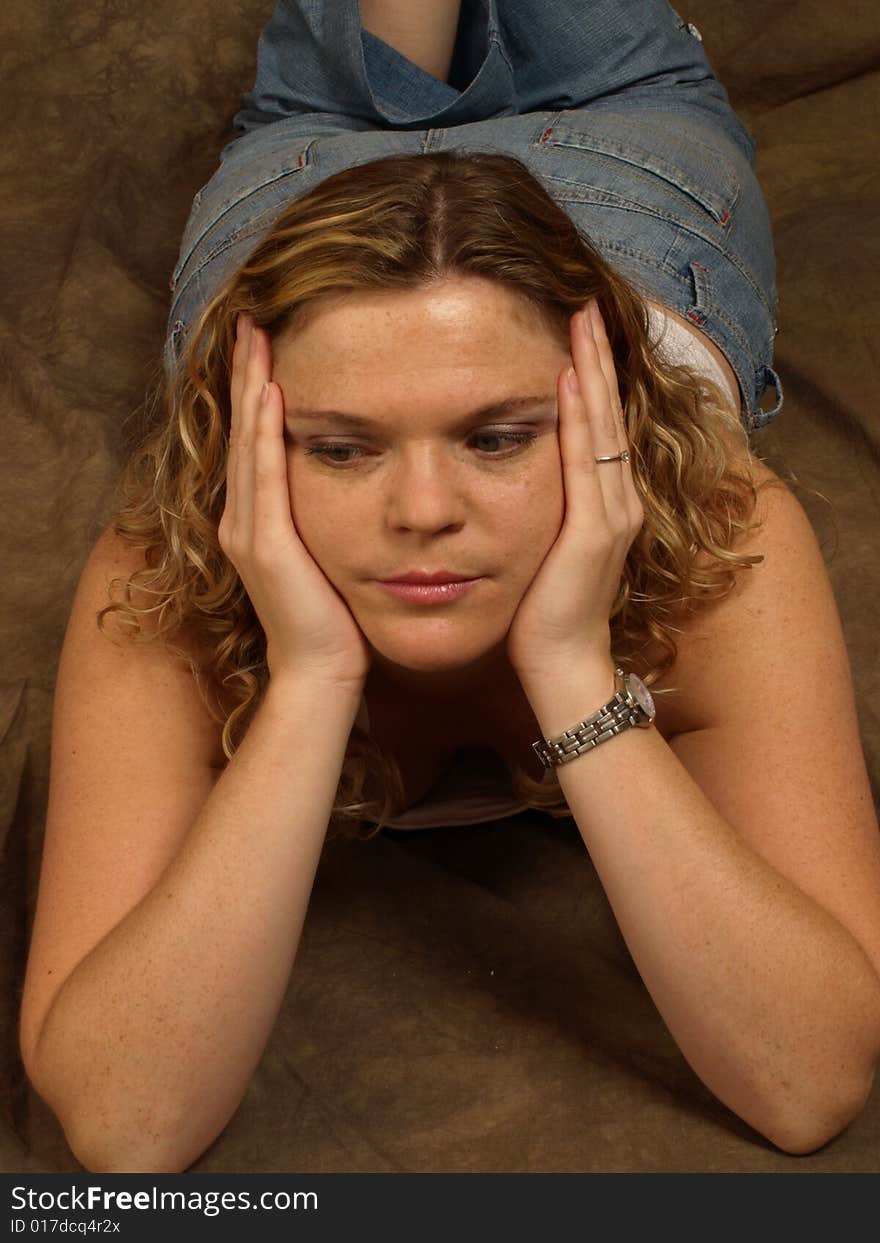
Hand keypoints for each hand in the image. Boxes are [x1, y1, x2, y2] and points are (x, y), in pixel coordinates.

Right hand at [217, 314, 371, 688]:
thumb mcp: (332, 557)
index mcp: (258, 521)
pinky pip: (265, 475)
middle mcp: (243, 519)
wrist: (322, 673)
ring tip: (255, 337)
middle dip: (247, 373)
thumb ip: (331, 519)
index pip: (257, 441)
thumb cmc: (336, 621)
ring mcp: (248, 531)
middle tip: (252, 319)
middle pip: (243, 430)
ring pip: (248, 443)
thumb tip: (361, 483)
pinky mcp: (265, 544)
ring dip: (251, 386)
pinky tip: (274, 392)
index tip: (268, 344)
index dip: (258, 390)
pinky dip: (266, 431)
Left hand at [506, 299, 644, 684]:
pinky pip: (586, 462)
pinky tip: (568, 380)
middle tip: (584, 303)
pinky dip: (579, 418)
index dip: (592, 376)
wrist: (564, 664)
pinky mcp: (594, 533)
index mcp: (606, 503)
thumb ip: (542, 508)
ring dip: (592, 370)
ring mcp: (611, 514)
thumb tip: (511, 473)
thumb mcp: (544, 547)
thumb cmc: (547, 613)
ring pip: (603, 426)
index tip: (576, 330)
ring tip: (581, 320)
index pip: (600, 425)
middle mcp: (618, 501)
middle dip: (597, 356)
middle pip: (609, 412)